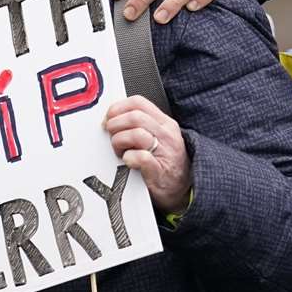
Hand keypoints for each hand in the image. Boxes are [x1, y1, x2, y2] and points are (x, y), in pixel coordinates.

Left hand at [104, 96, 191, 213]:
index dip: (117, 108)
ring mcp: (165, 152)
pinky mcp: (159, 171)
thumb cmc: (167, 163)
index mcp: (165, 123)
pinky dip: (129, 158)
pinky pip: (141, 157)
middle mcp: (166, 135)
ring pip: (136, 133)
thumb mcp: (159, 136)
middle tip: (112, 136)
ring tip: (120, 151)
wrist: (183, 189)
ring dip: (119, 142)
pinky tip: (128, 161)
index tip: (108, 118)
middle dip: (115, 125)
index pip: (138, 102)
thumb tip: (112, 117)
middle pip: (134, 116)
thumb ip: (140, 125)